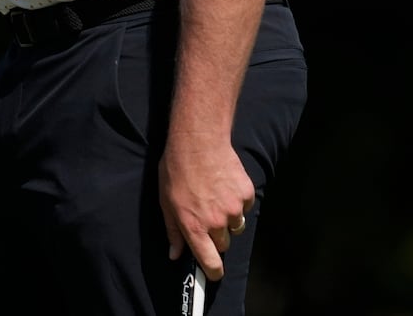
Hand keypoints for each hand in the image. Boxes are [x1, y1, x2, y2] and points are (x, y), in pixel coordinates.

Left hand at [159, 131, 254, 280]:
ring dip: (228, 217)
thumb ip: (173, 232)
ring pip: (236, 225)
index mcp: (194, 227)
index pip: (210, 263)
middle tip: (206, 214)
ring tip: (215, 195)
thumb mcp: (166, 202)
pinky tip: (225, 184)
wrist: (198, 141)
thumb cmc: (177, 170)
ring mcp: (233, 208)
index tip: (213, 272)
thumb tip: (174, 254)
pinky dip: (238, 199)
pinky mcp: (246, 194)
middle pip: (224, 244)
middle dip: (216, 235)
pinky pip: (245, 206)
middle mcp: (216, 222)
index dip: (212, 272)